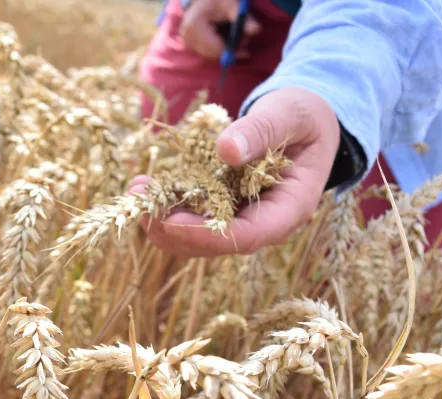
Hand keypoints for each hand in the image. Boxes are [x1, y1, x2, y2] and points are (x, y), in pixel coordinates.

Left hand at [140, 87, 340, 256]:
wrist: (305, 120)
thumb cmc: (304, 114)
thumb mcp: (289, 113)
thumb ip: (261, 130)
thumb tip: (226, 150)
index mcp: (290, 208)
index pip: (248, 236)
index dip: (207, 234)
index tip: (171, 221)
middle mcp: (265, 222)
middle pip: (215, 243)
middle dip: (173, 228)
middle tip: (138, 203)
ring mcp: (243, 218)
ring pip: (198, 236)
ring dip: (162, 219)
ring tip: (136, 190)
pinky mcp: (225, 208)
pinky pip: (194, 216)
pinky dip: (168, 204)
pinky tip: (144, 185)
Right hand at [179, 0, 260, 59]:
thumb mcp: (234, 5)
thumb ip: (245, 19)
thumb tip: (255, 30)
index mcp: (195, 26)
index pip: (215, 49)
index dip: (232, 53)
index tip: (246, 53)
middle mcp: (187, 36)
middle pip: (213, 54)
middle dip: (230, 50)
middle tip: (244, 41)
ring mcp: (186, 41)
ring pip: (211, 54)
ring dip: (225, 49)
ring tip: (235, 34)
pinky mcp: (188, 43)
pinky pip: (207, 51)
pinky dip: (218, 46)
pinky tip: (224, 35)